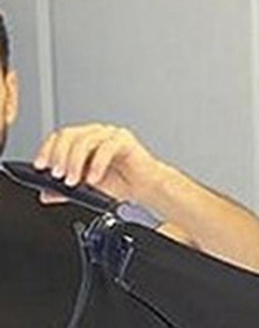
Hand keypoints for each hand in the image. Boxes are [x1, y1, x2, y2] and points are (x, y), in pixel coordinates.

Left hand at [32, 124, 165, 205]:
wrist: (148, 189)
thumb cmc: (123, 184)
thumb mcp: (88, 188)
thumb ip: (66, 190)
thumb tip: (46, 194)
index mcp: (85, 140)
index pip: (59, 137)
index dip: (47, 150)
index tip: (42, 167)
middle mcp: (96, 134)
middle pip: (69, 135)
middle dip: (59, 157)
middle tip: (58, 175)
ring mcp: (110, 134)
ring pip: (84, 141)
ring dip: (75, 163)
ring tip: (74, 181)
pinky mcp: (124, 140)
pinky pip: (105, 149)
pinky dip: (96, 166)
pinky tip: (94, 180)